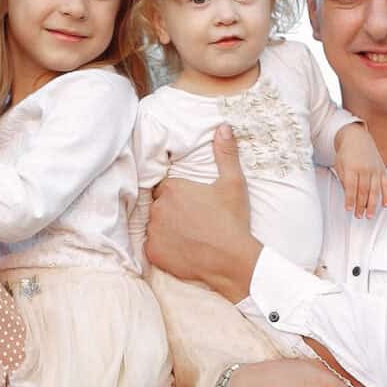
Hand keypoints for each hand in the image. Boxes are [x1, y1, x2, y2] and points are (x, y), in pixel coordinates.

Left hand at [145, 124, 261, 301]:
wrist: (232, 260)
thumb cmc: (232, 220)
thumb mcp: (233, 183)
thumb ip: (225, 154)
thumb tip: (223, 127)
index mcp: (172, 188)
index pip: (166, 188)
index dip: (179, 196)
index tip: (193, 204)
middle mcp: (158, 208)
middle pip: (159, 206)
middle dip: (171, 211)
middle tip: (193, 221)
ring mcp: (153, 231)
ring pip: (155, 226)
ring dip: (166, 229)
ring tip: (189, 237)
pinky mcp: (153, 253)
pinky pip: (153, 247)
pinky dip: (164, 249)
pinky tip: (182, 250)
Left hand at [333, 123, 386, 218]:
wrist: (357, 138)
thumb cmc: (346, 154)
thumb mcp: (340, 165)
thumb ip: (344, 180)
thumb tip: (349, 197)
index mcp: (352, 167)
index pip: (351, 187)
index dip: (350, 200)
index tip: (349, 210)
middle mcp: (365, 169)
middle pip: (363, 191)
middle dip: (361, 205)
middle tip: (358, 216)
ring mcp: (375, 169)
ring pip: (375, 190)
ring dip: (372, 204)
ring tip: (369, 216)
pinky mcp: (382, 169)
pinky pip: (386, 184)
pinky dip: (386, 195)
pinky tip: (385, 205)